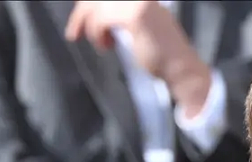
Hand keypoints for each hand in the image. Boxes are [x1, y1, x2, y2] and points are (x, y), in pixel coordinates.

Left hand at [64, 0, 211, 114]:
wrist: (178, 65)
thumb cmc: (157, 49)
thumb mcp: (132, 23)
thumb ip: (114, 14)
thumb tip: (87, 10)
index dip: (85, 4)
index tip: (77, 21)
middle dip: (80, 14)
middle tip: (74, 33)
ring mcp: (137, 0)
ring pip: (97, 6)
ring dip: (92, 27)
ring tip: (101, 43)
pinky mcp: (135, 14)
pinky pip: (101, 19)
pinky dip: (98, 34)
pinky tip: (108, 45)